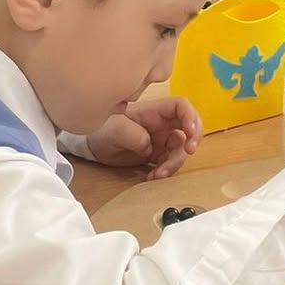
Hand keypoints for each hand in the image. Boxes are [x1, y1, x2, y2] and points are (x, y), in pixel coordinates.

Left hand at [87, 97, 202, 179]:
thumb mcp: (114, 129)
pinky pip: (169, 163)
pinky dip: (165, 172)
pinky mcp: (156, 155)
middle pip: (188, 127)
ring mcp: (160, 140)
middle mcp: (161, 124)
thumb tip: (150, 146)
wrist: (91, 146)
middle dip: (193, 139)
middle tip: (188, 152)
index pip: (180, 106)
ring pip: (180, 149)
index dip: (191, 117)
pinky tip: (151, 177)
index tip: (190, 133)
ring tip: (158, 175)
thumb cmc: (102, 130)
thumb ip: (133, 135)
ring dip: (174, 163)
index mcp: (153, 111)